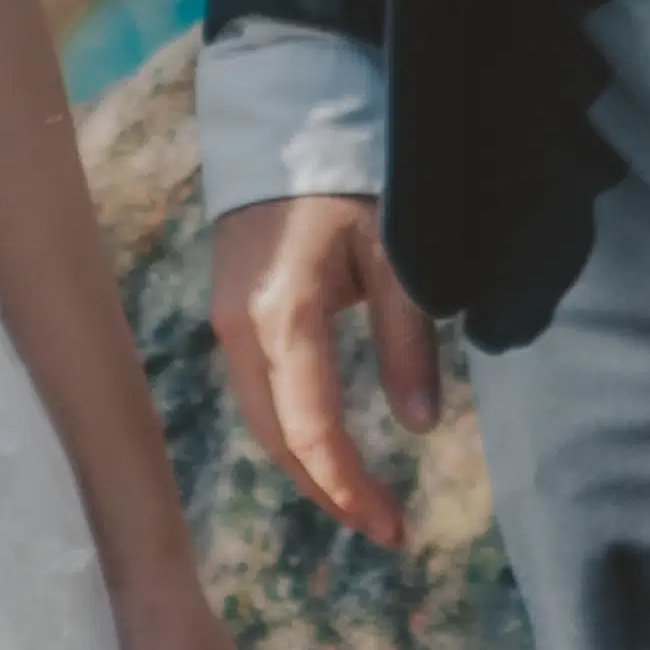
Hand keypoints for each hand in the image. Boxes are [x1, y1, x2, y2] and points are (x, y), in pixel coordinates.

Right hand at [209, 191, 442, 548]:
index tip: (392, 527)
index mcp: (282, 317)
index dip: (349, 489)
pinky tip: (327, 449)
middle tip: (382, 528)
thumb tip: (420, 426)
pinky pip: (257, 393)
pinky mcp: (232, 312)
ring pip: (262, 421)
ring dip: (308, 467)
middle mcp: (241, 330)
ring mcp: (228, 322)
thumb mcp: (395, 256)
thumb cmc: (352, 180)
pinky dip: (292, 432)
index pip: (311, 431)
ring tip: (359, 501)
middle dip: (327, 491)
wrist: (287, 120)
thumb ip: (407, 341)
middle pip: (278, 439)